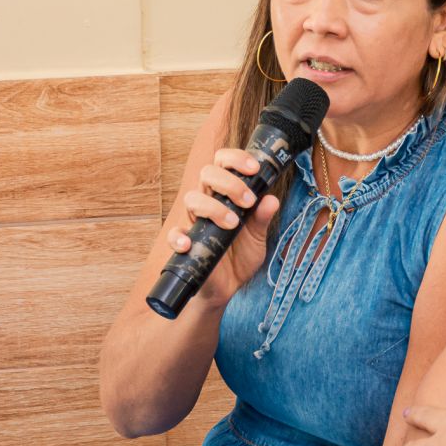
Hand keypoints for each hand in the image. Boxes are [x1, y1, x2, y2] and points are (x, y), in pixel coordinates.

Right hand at [167, 148, 281, 307]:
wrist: (229, 286)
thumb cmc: (241, 255)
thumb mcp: (258, 236)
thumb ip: (262, 218)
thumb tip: (271, 200)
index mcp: (225, 194)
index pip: (224, 163)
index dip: (236, 159)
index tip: (254, 169)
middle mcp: (208, 201)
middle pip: (207, 173)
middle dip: (229, 182)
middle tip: (248, 201)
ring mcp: (194, 221)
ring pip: (192, 198)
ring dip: (214, 207)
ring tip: (232, 224)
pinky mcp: (185, 242)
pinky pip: (173, 233)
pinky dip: (179, 236)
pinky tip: (189, 243)